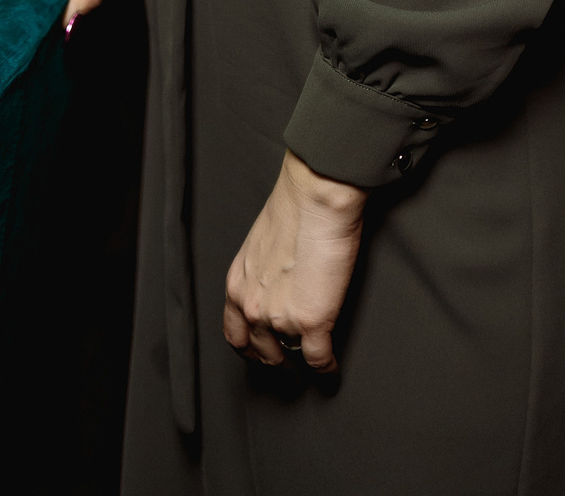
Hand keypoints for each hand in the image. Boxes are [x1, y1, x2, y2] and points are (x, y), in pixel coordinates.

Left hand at [224, 150, 365, 372]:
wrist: (316, 196)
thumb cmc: (294, 206)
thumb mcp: (261, 242)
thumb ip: (262, 269)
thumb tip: (279, 278)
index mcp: (237, 284)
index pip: (234, 332)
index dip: (248, 346)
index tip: (259, 350)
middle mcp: (252, 306)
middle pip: (258, 351)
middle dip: (272, 358)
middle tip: (285, 360)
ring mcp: (280, 318)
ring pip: (287, 356)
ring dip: (298, 362)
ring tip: (309, 361)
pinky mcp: (312, 321)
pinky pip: (318, 359)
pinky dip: (325, 368)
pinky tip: (330, 368)